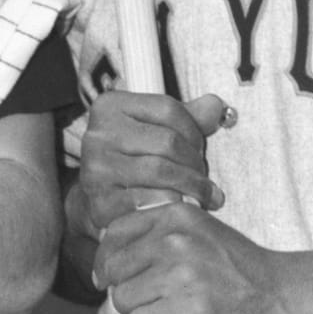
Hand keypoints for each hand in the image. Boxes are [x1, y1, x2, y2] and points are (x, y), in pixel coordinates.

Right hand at [77, 90, 227, 235]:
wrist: (100, 201)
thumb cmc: (133, 161)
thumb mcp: (156, 130)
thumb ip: (187, 117)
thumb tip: (215, 105)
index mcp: (110, 106)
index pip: (168, 108)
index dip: (194, 130)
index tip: (200, 148)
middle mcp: (99, 135)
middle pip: (167, 141)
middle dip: (195, 162)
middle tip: (204, 178)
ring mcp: (97, 168)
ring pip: (161, 171)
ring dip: (191, 186)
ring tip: (202, 195)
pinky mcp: (101, 201)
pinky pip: (150, 200)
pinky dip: (173, 205)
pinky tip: (182, 207)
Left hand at [95, 202, 301, 313]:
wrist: (287, 299)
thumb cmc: (245, 272)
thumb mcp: (205, 233)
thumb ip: (170, 231)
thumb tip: (117, 250)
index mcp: (176, 216)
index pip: (115, 235)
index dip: (107, 262)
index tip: (114, 279)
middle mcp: (175, 240)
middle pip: (115, 272)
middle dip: (124, 293)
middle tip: (147, 307)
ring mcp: (182, 276)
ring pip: (125, 302)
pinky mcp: (189, 312)